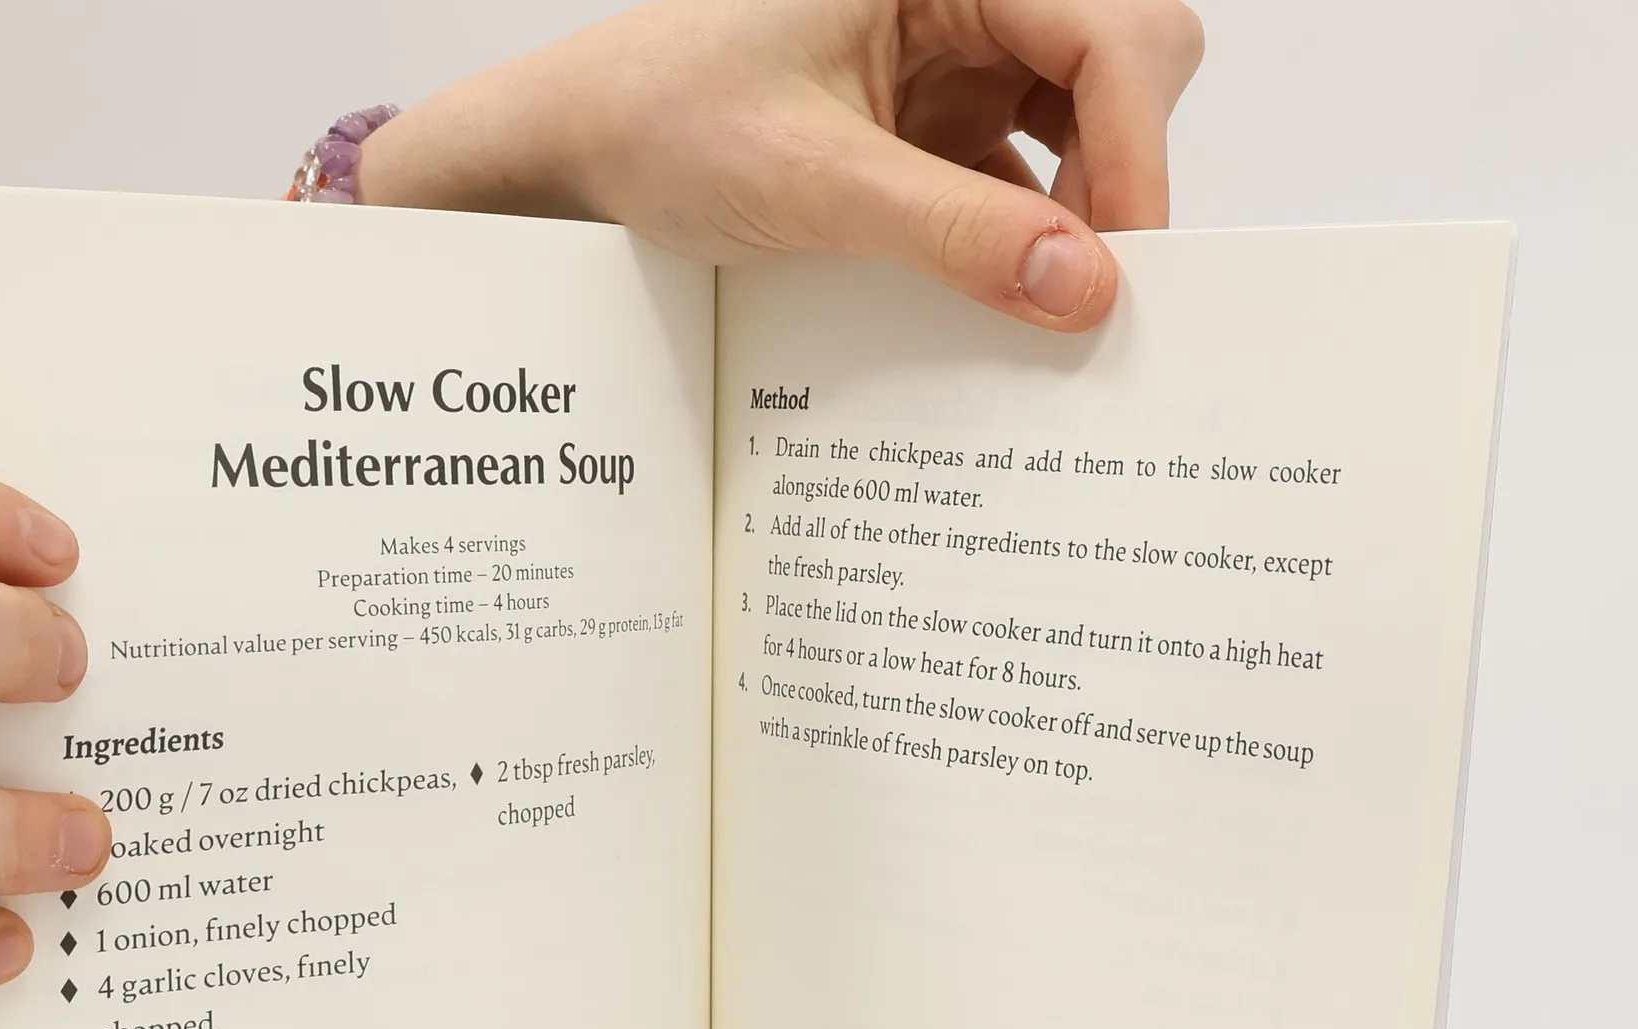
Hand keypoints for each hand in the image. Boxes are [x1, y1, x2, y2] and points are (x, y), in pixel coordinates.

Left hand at [363, 0, 1203, 329]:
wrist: (582, 152)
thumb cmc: (665, 119)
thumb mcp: (813, 183)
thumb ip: (953, 233)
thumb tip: (1082, 287)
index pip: (1113, 29)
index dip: (1138, 147)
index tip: (1125, 265)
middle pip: (1122, 67)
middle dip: (1119, 180)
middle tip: (1085, 293)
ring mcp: (958, 63)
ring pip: (1084, 129)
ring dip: (1075, 219)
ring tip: (1040, 307)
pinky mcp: (937, 130)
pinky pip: (1020, 182)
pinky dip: (1020, 246)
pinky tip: (997, 306)